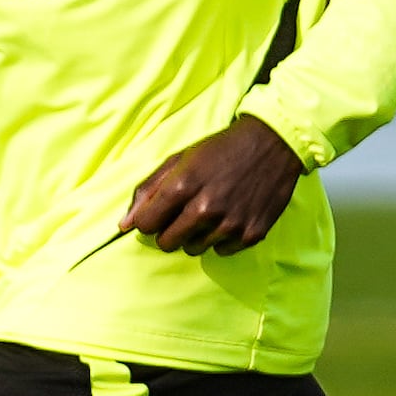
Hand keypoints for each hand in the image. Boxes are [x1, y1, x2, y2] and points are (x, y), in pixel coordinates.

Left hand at [119, 116, 306, 256]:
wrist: (272, 144)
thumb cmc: (220, 149)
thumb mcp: (180, 160)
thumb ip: (148, 191)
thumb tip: (123, 225)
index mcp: (182, 186)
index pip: (146, 226)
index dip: (149, 220)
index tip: (160, 212)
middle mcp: (205, 209)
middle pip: (167, 244)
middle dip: (169, 231)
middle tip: (184, 213)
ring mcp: (230, 224)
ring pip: (193, 249)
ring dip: (196, 235)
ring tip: (210, 211)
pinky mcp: (251, 234)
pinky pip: (221, 251)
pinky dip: (221, 238)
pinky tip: (229, 216)